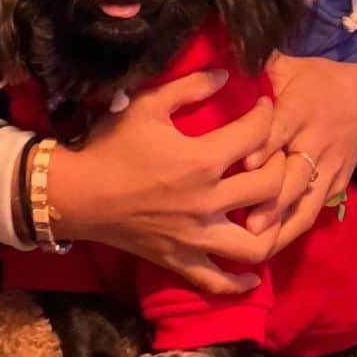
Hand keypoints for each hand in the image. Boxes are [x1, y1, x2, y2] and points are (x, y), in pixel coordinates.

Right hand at [45, 69, 285, 296]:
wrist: (75, 193)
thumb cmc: (110, 146)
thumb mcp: (147, 106)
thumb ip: (189, 87)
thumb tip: (226, 74)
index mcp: (202, 160)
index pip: (256, 135)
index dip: (266, 114)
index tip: (264, 106)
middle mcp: (207, 202)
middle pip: (270, 188)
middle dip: (282, 166)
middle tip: (276, 154)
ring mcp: (195, 236)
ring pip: (256, 244)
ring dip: (274, 228)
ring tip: (275, 211)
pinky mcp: (180, 259)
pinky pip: (218, 281)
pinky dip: (240, 282)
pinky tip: (253, 275)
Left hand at [244, 54, 356, 252]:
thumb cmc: (320, 81)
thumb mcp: (292, 65)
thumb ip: (259, 61)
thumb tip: (223, 47)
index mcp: (300, 109)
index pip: (281, 129)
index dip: (264, 146)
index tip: (244, 164)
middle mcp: (314, 141)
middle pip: (294, 173)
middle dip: (271, 198)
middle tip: (243, 221)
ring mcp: (327, 166)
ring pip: (305, 199)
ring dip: (280, 222)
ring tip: (253, 243)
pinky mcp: (334, 184)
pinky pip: (313, 211)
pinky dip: (293, 229)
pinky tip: (270, 247)